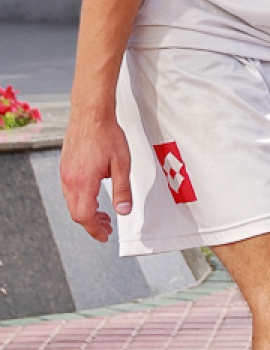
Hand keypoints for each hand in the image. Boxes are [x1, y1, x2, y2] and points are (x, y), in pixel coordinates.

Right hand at [60, 111, 132, 242]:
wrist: (90, 113)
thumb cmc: (107, 135)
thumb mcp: (122, 165)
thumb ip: (122, 190)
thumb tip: (123, 211)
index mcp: (83, 181)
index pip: (84, 216)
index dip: (95, 230)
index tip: (105, 235)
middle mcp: (70, 179)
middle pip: (76, 213)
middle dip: (92, 224)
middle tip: (107, 227)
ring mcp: (65, 173)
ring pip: (72, 203)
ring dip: (86, 212)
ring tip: (103, 215)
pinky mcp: (66, 167)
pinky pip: (70, 192)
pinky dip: (81, 201)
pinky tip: (94, 197)